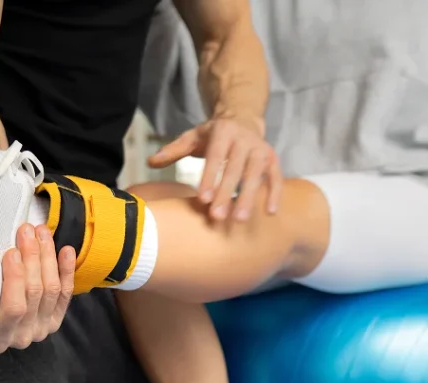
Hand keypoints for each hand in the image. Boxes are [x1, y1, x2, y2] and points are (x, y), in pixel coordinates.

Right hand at [0, 224, 75, 354]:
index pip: (13, 309)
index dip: (16, 280)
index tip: (11, 252)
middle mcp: (21, 336)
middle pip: (35, 294)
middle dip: (33, 258)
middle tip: (25, 231)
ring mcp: (41, 328)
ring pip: (52, 289)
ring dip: (48, 257)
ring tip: (39, 232)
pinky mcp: (54, 318)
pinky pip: (65, 293)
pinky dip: (66, 270)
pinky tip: (66, 250)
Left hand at [148, 117, 282, 221]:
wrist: (243, 119)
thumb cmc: (214, 134)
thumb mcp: (193, 137)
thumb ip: (173, 149)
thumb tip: (151, 162)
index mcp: (223, 132)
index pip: (216, 157)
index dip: (210, 178)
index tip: (203, 200)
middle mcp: (245, 139)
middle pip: (235, 169)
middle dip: (226, 194)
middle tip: (217, 217)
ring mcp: (261, 149)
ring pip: (256, 175)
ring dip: (250, 197)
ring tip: (240, 219)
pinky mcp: (273, 159)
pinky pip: (277, 177)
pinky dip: (274, 194)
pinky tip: (270, 212)